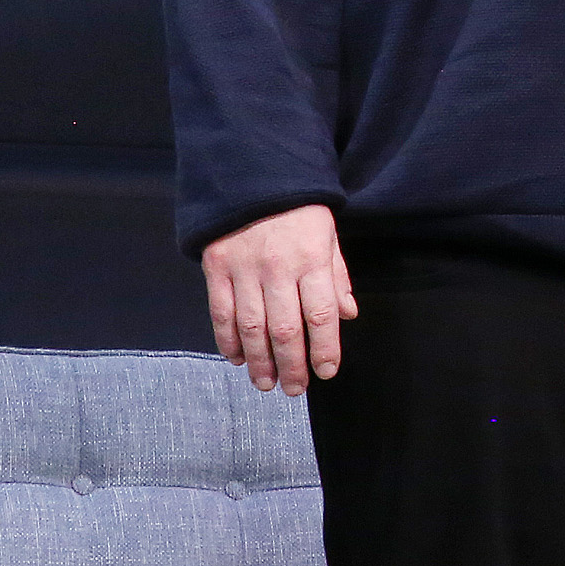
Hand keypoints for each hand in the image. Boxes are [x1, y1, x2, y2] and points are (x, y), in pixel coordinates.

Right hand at [202, 204, 356, 395]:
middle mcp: (278, 268)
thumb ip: (337, 277)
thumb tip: (348, 316)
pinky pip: (222, 313)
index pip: (321, 314)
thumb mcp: (329, 236)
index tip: (326, 372)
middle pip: (285, 329)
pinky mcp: (216, 268)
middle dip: (291, 365)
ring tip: (266, 383)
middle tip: (295, 390)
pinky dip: (228, 340)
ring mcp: (244, 269)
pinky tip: (237, 358)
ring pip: (251, 327)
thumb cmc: (299, 210)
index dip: (324, 348)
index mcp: (312, 259)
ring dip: (259, 361)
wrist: (254, 175)